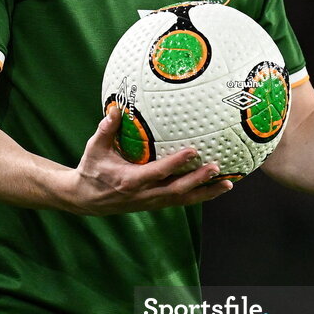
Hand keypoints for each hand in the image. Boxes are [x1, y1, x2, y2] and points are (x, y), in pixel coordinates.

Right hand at [61, 108, 234, 214]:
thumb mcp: (94, 149)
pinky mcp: (155, 204)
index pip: (158, 173)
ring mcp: (151, 202)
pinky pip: (180, 201)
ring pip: (183, 200)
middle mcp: (144, 195)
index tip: (193, 150)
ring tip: (228, 184)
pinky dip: (199, 196)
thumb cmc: (91, 170)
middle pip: (177, 191)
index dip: (176, 163)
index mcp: (130, 181)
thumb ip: (106, 129)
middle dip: (199, 180)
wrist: (85, 200)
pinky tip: (215, 189)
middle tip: (217, 167)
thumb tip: (116, 108)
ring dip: (206, 193)